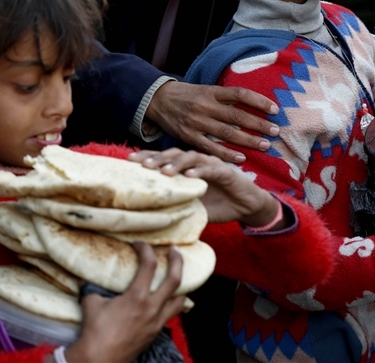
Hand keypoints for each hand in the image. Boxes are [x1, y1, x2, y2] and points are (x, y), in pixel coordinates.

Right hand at [60, 244, 183, 362]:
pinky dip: (173, 305)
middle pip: (175, 279)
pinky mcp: (156, 332)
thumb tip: (84, 278)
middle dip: (177, 261)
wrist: (100, 359)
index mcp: (137, 296)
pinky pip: (171, 315)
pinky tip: (167, 301)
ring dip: (181, 287)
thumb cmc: (96, 331)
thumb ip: (91, 287)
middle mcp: (152, 307)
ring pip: (179, 300)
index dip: (145, 250)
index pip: (149, 265)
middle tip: (174, 250)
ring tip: (178, 277)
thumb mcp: (91, 303)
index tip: (139, 245)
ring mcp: (157, 321)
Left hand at [128, 149, 284, 227]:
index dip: (146, 157)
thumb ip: (176, 208)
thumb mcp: (192, 208)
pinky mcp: (226, 171)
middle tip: (142, 165)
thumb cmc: (217, 206)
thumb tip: (149, 221)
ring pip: (191, 157)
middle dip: (157, 157)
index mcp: (186, 168)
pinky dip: (200, 171)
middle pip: (173, 153)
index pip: (163, 159)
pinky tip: (190, 175)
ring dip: (177, 163)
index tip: (127, 160)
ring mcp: (211, 164)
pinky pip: (211, 169)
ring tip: (165, 172)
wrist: (246, 207)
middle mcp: (196, 162)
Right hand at [144, 81, 278, 163]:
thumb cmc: (188, 95)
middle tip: (275, 131)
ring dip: (248, 140)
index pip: (240, 94)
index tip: (275, 109)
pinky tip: (241, 158)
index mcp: (211, 91)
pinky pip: (210, 147)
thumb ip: (225, 97)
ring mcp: (196, 122)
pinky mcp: (188, 136)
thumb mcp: (206, 89)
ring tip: (265, 145)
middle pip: (237, 116)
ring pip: (227, 133)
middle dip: (259, 124)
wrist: (157, 100)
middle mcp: (205, 106)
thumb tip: (253, 103)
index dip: (259, 101)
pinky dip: (226, 154)